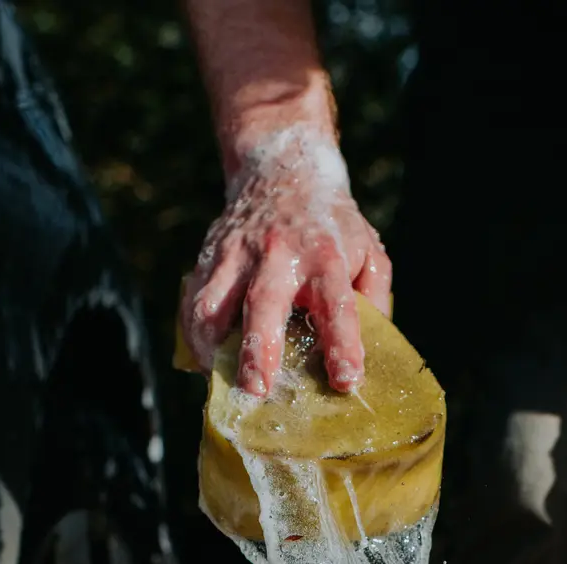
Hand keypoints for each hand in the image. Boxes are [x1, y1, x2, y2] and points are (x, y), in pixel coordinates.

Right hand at [182, 127, 390, 395]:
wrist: (281, 171)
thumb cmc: (331, 226)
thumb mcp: (368, 250)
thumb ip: (373, 299)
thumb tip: (369, 352)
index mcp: (326, 255)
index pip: (337, 304)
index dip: (342, 343)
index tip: (345, 380)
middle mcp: (279, 253)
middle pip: (263, 303)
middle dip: (259, 350)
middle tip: (257, 389)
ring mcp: (238, 254)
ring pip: (213, 305)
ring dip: (213, 348)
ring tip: (220, 379)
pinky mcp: (210, 257)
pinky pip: (193, 302)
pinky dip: (195, 336)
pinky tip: (206, 358)